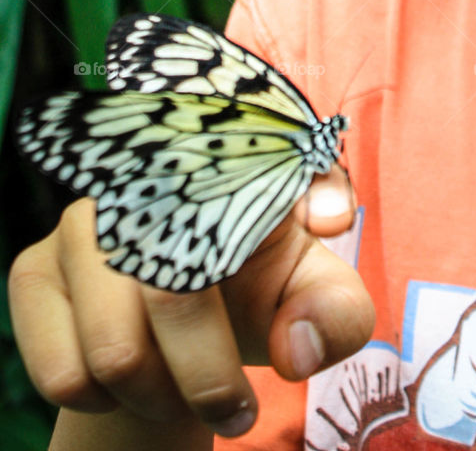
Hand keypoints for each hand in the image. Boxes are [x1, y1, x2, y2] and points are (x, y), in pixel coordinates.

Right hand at [8, 167, 373, 438]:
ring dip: (156, 396)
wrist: (183, 315)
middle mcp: (143, 180)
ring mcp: (82, 221)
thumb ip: (336, 312)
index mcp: (222, 168)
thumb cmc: (260, 289)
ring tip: (178, 384)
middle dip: (210, 381)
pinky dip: (104, 401)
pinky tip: (126, 375)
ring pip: (114, 353)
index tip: (295, 327)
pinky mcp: (35, 269)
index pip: (236, 207)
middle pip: (173, 301)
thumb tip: (299, 349)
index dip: (266, 265)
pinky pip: (62, 372)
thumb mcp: (316, 294)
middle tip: (236, 412)